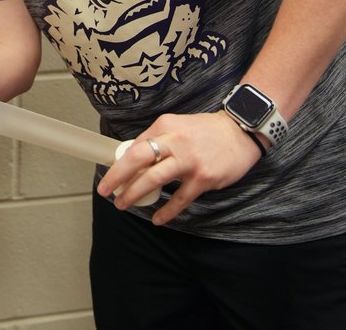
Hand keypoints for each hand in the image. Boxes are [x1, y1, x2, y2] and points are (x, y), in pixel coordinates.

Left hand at [96, 111, 261, 224]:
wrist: (241, 132)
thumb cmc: (207, 131)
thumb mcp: (179, 125)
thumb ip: (159, 139)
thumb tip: (135, 158)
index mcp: (165, 126)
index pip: (135, 146)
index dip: (119, 163)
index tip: (110, 175)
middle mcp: (175, 141)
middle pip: (137, 159)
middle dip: (117, 176)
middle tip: (104, 190)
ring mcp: (189, 160)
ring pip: (153, 179)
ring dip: (134, 193)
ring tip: (123, 203)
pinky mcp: (203, 178)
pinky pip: (179, 199)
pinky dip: (166, 211)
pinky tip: (157, 218)